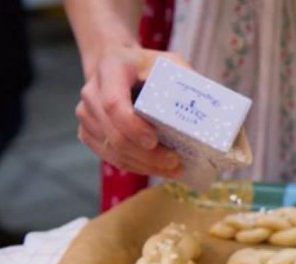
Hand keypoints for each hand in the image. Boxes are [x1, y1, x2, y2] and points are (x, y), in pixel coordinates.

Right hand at [75, 47, 189, 178]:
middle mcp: (91, 92)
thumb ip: (185, 77)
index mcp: (110, 70)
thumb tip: (210, 106)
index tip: (155, 141)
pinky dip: (134, 166)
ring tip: (172, 170)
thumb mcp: (168, 62)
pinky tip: (156, 169)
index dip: (133, 127)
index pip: (114, 104)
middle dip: (146, 155)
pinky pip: (109, 157)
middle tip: (174, 162)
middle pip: (114, 134)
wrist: (117, 67)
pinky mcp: (87, 132)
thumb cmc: (145, 66)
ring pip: (112, 151)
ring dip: (143, 166)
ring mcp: (85, 114)